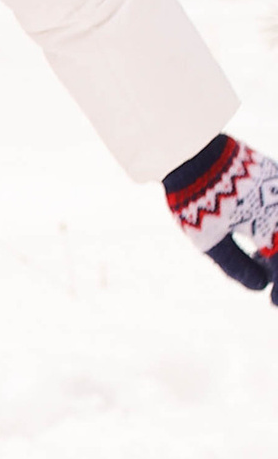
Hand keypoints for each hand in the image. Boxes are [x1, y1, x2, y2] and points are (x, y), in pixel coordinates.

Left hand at [166, 133, 277, 297]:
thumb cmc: (196, 199)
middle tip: (271, 290)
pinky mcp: (276, 177)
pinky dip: (276, 235)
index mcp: (269, 224)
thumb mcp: (209, 241)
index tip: (273, 304)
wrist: (190, 153)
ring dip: (277, 253)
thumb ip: (238, 266)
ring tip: (262, 267)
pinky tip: (263, 246)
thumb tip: (261, 286)